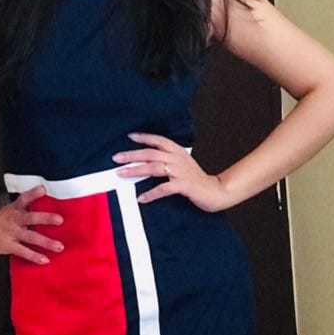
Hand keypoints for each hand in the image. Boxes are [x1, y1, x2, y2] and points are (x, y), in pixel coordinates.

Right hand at [0, 184, 64, 263]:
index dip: (34, 193)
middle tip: (60, 220)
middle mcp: (14, 220)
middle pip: (31, 217)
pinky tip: (44, 259)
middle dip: (46, 218)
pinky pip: (24, 251)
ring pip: (31, 237)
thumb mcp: (7, 211)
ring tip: (59, 246)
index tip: (43, 189)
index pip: (24, 199)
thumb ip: (22, 210)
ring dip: (46, 242)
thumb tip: (39, 212)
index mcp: (13, 210)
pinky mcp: (8, 245)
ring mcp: (11, 233)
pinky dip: (34, 256)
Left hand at [112, 132, 232, 211]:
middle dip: (132, 155)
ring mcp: (181, 172)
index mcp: (178, 152)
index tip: (130, 136)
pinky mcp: (183, 186)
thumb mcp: (183, 165)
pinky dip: (151, 193)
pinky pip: (164, 188)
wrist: (216, 191)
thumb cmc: (197, 180)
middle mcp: (178, 159)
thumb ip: (168, 161)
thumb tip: (147, 162)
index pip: (159, 140)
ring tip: (121, 173)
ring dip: (136, 170)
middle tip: (116, 158)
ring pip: (154, 168)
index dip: (145, 137)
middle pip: (151, 153)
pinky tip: (142, 198)